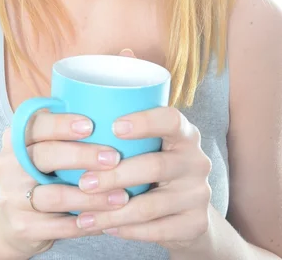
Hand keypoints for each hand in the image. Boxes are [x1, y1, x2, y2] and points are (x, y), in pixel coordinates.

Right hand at [0, 106, 129, 257]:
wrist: (13, 224)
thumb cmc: (40, 176)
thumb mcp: (43, 150)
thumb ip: (64, 134)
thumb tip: (109, 115)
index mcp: (15, 138)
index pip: (36, 125)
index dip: (62, 124)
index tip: (91, 125)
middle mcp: (8, 164)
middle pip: (45, 155)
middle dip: (82, 156)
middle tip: (114, 158)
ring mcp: (11, 197)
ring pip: (55, 195)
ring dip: (92, 196)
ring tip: (121, 196)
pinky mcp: (20, 227)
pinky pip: (58, 226)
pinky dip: (84, 224)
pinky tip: (106, 221)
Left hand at [74, 54, 212, 252]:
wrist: (188, 212)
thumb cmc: (158, 160)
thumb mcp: (155, 132)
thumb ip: (138, 96)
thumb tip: (123, 51)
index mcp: (185, 132)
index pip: (171, 119)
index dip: (144, 120)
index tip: (114, 126)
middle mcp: (196, 160)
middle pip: (155, 165)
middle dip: (115, 174)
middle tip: (83, 181)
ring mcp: (198, 194)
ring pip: (152, 204)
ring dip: (114, 209)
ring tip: (83, 211)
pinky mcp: (194, 224)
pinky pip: (156, 231)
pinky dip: (126, 231)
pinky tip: (101, 226)